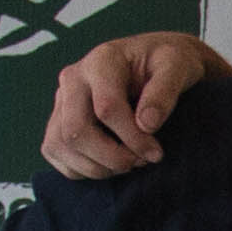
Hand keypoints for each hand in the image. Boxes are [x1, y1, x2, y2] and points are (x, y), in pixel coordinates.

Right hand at [42, 32, 230, 179]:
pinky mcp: (57, 119)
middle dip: (111, 158)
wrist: (152, 62)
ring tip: (128, 164)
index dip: (132, 138)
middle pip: (76, 130)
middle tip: (140, 162)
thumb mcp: (176, 66)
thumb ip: (164, 91)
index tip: (156, 152)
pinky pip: (56, 152)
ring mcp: (61, 99)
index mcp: (102, 61)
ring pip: (60, 144)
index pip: (106, 108)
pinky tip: (109, 164)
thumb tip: (147, 124)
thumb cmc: (165, 63)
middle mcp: (74, 78)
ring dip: (96, 167)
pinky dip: (82, 169)